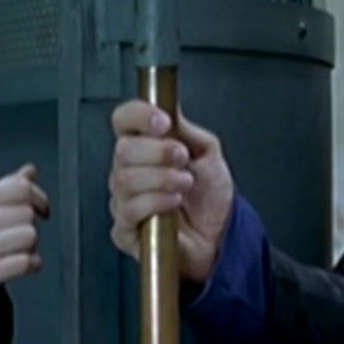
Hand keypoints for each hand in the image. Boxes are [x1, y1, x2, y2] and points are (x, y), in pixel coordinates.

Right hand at [0, 164, 49, 331]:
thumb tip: (30, 171)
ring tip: (15, 254)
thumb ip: (7, 191)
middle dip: (32, 226)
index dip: (39, 197)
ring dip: (31, 247)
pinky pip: (26, 261)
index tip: (42, 209)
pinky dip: (31, 265)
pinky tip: (19, 267)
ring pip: (30, 235)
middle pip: (27, 211)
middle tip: (18, 240)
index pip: (19, 186)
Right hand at [109, 102, 233, 283]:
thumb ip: (185, 129)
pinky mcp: (124, 229)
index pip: (124, 120)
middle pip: (123, 149)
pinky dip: (156, 202)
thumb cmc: (210, 196)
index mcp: (144, 146)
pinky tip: (173, 203)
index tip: (163, 122)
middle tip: (182, 159)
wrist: (220, 235)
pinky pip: (129, 210)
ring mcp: (123, 199)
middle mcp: (128, 170)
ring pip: (125, 179)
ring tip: (184, 184)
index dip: (139, 116)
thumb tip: (168, 107)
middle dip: (158, 152)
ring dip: (162, 179)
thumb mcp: (206, 152)